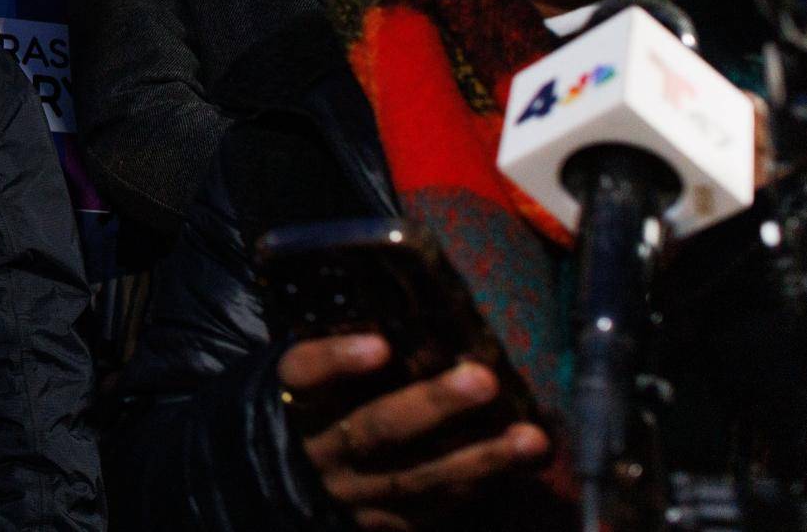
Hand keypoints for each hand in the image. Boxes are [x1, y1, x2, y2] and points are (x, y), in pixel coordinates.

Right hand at [279, 335, 550, 530]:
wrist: (296, 477)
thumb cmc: (327, 401)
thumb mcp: (324, 374)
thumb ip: (355, 348)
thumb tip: (427, 316)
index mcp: (298, 398)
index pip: (305, 374)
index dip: (339, 361)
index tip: (380, 345)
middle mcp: (321, 449)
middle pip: (375, 429)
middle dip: (434, 406)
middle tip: (483, 380)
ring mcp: (353, 494)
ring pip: (416, 478)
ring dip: (480, 458)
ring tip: (531, 438)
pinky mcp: (384, 524)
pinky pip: (435, 508)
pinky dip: (481, 484)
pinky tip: (522, 465)